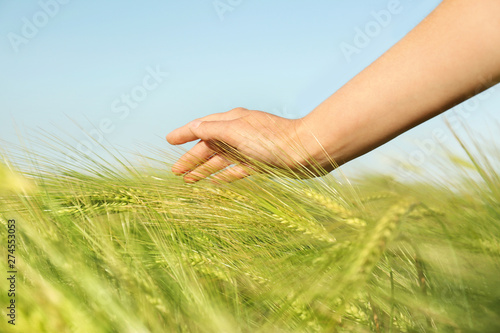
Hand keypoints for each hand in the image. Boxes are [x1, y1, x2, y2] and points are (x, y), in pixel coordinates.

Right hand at [166, 108, 333, 182]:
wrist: (305, 151)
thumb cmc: (271, 139)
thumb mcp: (237, 131)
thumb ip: (214, 130)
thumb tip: (194, 128)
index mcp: (232, 120)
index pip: (202, 126)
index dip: (184, 133)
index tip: (168, 140)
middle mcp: (239, 133)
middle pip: (209, 146)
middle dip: (191, 158)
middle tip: (175, 172)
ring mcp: (249, 148)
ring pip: (221, 160)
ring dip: (204, 169)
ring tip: (188, 180)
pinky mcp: (260, 163)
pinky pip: (236, 169)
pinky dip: (224, 175)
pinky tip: (215, 182)